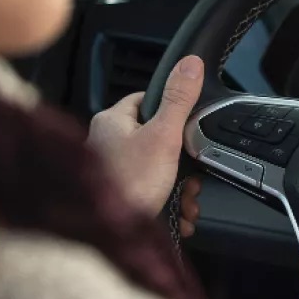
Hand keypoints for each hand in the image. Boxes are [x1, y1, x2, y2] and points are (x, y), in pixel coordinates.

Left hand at [88, 54, 205, 231]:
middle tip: (193, 178)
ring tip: (186, 203)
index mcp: (113, 121)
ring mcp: (111, 171)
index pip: (147, 101)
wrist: (105, 234)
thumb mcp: (163, 136)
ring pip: (157, 170)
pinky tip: (178, 217)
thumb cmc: (126, 184)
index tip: (189, 124)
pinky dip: (168, 204)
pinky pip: (150, 193)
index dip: (173, 110)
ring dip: (180, 189)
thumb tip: (189, 64)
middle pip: (157, 139)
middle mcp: (107, 144)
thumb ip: (178, 99)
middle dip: (183, 163)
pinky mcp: (119, 195)